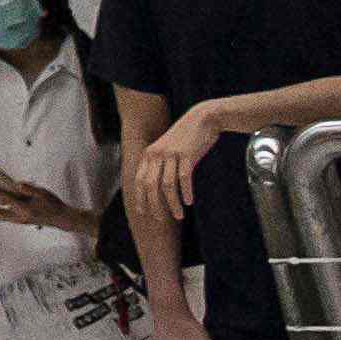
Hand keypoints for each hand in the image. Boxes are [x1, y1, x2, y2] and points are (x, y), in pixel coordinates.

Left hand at [124, 107, 220, 241]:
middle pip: (150, 185)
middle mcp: (156, 154)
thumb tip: (157, 187)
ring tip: (178, 216)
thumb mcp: (167, 150)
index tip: (144, 213)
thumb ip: (160, 165)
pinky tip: (189, 202)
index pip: (139, 180)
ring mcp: (170, 154)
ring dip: (172, 203)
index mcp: (149, 154)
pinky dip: (185, 192)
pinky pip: (183, 178)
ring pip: (167, 185)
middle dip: (154, 205)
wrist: (201, 119)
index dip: (140, 198)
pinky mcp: (186, 154)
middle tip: (161, 220)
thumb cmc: (185, 139)